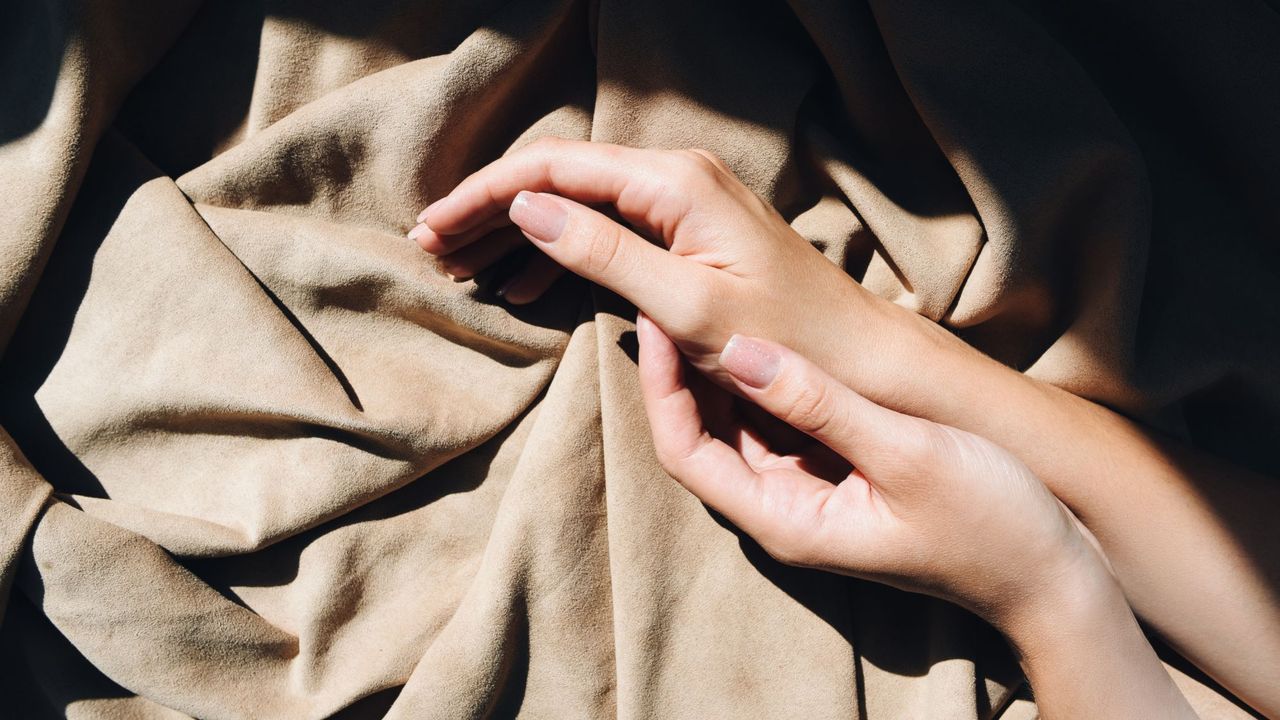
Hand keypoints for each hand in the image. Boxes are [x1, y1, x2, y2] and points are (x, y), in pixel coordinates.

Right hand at [410, 138, 964, 397]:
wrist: (857, 359)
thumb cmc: (784, 339)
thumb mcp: (686, 305)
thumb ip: (604, 252)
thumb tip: (528, 207)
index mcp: (674, 184)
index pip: (555, 168)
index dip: (486, 195)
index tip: (433, 229)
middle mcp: (677, 178)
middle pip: (560, 178)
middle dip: (493, 210)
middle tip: (435, 250)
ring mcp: (685, 205)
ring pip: (580, 204)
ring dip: (521, 234)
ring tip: (467, 271)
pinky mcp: (690, 236)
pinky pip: (609, 232)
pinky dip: (563, 256)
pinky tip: (528, 288)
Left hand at [634, 311, 1102, 630]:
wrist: (1050, 575)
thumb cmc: (991, 523)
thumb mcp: (907, 452)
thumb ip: (820, 403)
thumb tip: (736, 348)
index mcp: (786, 520)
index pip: (686, 451)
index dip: (661, 385)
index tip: (656, 318)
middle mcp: (784, 513)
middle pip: (702, 437)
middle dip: (678, 372)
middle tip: (668, 294)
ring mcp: (810, 498)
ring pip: (740, 429)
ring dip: (719, 373)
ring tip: (703, 303)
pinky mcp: (838, 481)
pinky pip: (781, 428)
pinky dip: (765, 384)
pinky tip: (767, 338)